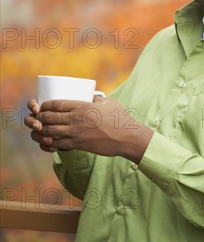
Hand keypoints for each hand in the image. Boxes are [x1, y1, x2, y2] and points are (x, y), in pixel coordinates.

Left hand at [24, 97, 153, 162]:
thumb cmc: (119, 117)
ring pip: (50, 132)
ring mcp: (76, 133)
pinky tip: (48, 141)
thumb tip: (91, 96)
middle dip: (41, 117)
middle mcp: (76, 119)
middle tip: (39, 117)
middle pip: (50, 117)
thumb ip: (97, 99)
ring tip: (40, 129)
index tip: (43, 105)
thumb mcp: (108, 102)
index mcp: (82, 106)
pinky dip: (50, 143)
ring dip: (42, 131)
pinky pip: (57, 145)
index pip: (57, 104)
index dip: (46, 105)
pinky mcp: (78, 145)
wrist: (125, 137)